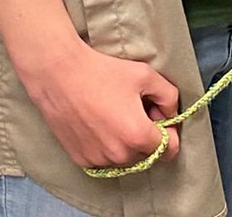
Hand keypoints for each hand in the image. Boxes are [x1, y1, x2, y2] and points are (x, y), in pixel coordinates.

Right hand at [19, 37, 180, 170]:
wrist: (60, 75)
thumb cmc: (103, 72)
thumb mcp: (146, 75)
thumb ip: (169, 97)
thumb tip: (171, 114)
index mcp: (138, 136)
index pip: (169, 150)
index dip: (170, 131)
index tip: (158, 114)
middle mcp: (119, 155)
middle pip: (147, 153)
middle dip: (147, 134)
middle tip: (135, 108)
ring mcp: (98, 160)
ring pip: (126, 157)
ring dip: (127, 142)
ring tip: (115, 113)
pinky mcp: (81, 160)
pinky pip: (105, 158)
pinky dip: (107, 145)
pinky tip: (99, 121)